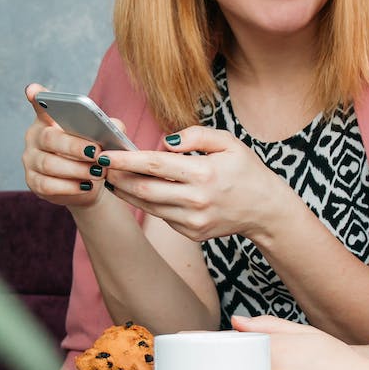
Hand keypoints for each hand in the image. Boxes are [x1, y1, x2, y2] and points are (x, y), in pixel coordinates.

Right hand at [20, 82, 111, 208]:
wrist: (87, 185)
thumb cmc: (92, 155)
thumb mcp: (102, 139)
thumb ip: (109, 127)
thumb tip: (114, 127)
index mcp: (49, 120)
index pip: (41, 105)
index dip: (37, 97)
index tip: (34, 91)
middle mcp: (35, 137)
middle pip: (49, 138)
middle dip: (74, 146)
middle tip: (96, 153)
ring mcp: (31, 160)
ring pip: (49, 164)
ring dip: (76, 169)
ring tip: (98, 172)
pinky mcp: (33, 182)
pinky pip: (47, 184)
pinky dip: (69, 186)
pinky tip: (86, 186)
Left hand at [103, 127, 290, 242]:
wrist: (266, 210)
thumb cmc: (246, 171)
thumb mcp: (228, 143)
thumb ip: (195, 135)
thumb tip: (164, 141)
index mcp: (204, 173)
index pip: (154, 164)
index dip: (126, 159)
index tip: (106, 154)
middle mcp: (196, 200)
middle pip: (143, 189)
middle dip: (118, 177)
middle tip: (102, 166)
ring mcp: (193, 221)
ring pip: (148, 206)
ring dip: (127, 192)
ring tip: (115, 177)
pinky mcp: (192, 233)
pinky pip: (162, 216)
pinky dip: (149, 203)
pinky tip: (142, 191)